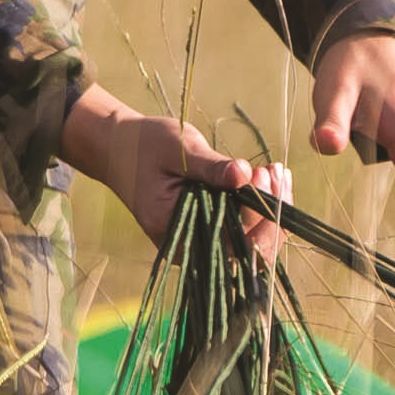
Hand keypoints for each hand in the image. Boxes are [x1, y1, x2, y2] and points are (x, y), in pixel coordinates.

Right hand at [60, 86, 289, 255]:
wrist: (119, 149)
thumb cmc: (145, 146)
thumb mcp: (179, 149)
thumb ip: (211, 167)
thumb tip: (244, 175)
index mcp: (178, 234)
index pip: (235, 245)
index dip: (260, 217)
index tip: (264, 176)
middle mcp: (191, 249)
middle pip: (249, 249)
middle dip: (271, 212)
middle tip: (274, 171)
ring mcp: (199, 242)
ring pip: (249, 239)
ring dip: (269, 207)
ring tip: (275, 171)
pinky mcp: (206, 230)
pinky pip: (239, 227)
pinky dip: (258, 205)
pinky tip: (268, 178)